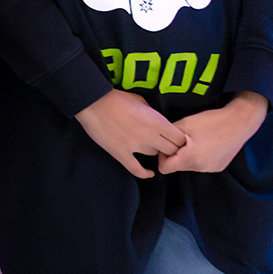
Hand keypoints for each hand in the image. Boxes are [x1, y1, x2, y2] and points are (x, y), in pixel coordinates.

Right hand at [76, 87, 191, 176]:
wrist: (93, 103)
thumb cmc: (116, 99)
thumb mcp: (142, 102)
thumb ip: (154, 115)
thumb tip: (159, 124)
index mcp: (157, 121)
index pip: (179, 138)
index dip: (178, 139)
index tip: (174, 138)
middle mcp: (149, 135)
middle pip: (171, 150)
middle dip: (170, 148)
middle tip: (165, 145)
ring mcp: (135, 146)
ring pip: (154, 156)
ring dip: (154, 153)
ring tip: (150, 148)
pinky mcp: (120, 153)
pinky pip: (136, 169)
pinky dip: (144, 173)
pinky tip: (149, 173)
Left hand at [156, 92, 266, 176]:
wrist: (241, 121)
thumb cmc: (211, 121)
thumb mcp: (183, 124)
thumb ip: (167, 137)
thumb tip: (158, 143)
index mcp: (190, 159)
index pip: (164, 167)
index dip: (162, 156)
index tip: (169, 144)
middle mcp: (201, 168)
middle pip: (177, 166)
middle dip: (176, 155)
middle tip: (184, 139)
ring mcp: (211, 168)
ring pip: (189, 165)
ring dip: (188, 155)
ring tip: (198, 139)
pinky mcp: (219, 166)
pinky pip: (202, 164)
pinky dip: (200, 156)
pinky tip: (207, 143)